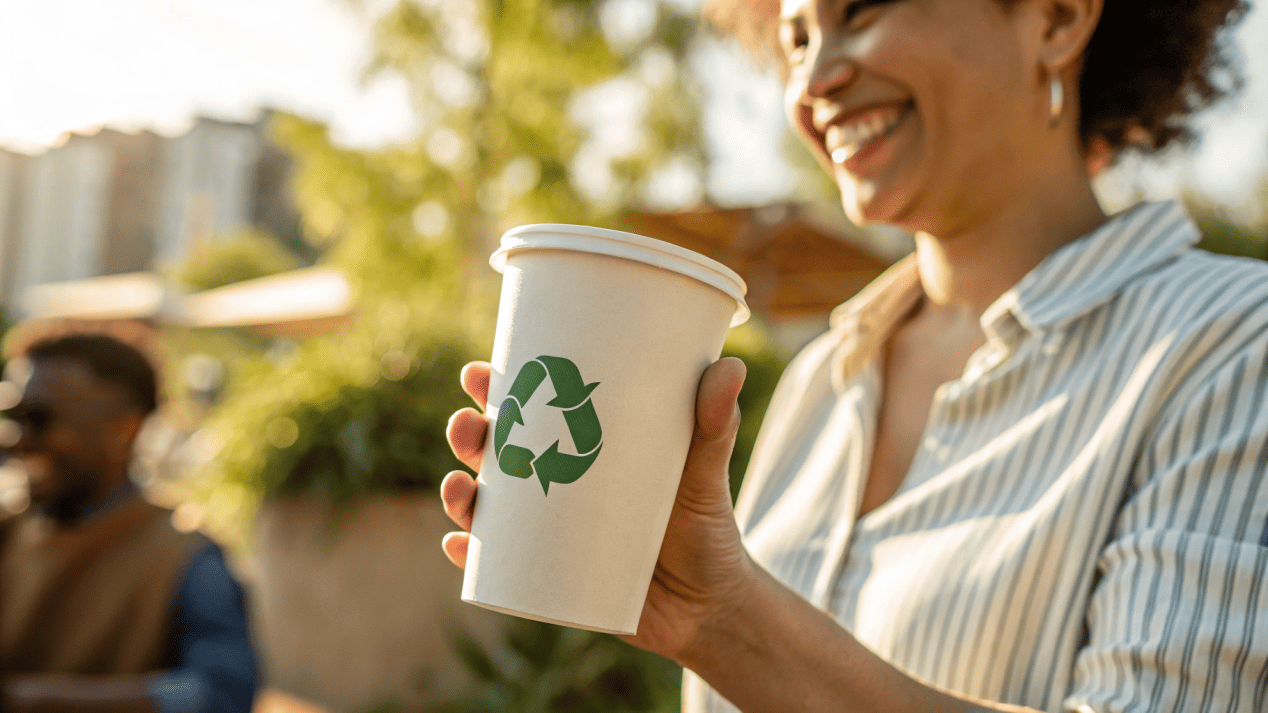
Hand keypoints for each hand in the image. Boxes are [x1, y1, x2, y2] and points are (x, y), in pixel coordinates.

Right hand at [441, 358, 755, 661]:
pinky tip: (458, 547)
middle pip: (495, 453)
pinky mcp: (548, 581)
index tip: (480, 373)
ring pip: (486, 508)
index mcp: (581, 447)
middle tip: (469, 426)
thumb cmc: (706, 528)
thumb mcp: (706, 473)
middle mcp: (554, 486)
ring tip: (461, 489)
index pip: (530, 409)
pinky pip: (496, 569)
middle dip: (469, 435)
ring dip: (459, 494)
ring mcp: (547, 535)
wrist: (710, 606)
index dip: (496, 389)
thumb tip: (730, 367)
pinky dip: (471, 557)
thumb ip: (715, 425)